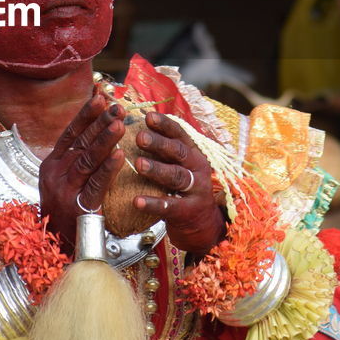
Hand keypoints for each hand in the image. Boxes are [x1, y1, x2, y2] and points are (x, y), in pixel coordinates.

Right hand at [39, 93, 125, 250]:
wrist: (54, 245)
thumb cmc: (64, 211)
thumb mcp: (62, 181)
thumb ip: (75, 160)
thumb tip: (94, 133)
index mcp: (51, 164)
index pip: (70, 133)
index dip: (86, 115)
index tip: (100, 98)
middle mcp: (55, 173)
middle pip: (80, 142)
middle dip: (100, 122)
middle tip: (117, 107)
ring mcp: (64, 189)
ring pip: (87, 158)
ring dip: (104, 139)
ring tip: (119, 124)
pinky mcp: (77, 205)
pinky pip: (96, 183)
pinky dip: (108, 168)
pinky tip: (120, 155)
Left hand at [131, 113, 225, 255]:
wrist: (202, 223)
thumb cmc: (182, 186)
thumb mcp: (179, 165)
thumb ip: (163, 149)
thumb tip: (137, 126)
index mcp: (193, 153)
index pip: (180, 135)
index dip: (165, 125)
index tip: (148, 116)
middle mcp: (197, 168)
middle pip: (179, 153)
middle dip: (159, 144)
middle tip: (140, 137)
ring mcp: (195, 190)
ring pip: (176, 177)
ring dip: (157, 169)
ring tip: (138, 164)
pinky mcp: (187, 211)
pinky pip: (169, 206)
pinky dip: (152, 203)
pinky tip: (136, 201)